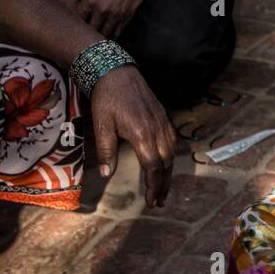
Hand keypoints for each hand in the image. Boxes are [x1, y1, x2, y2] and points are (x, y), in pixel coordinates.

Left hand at [77, 0, 145, 37]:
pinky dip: (113, 37)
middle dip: (88, 33)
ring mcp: (114, 15)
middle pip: (90, 29)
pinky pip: (117, 32)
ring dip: (100, 38)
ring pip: (104, 33)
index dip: (77, 23)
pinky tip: (110, 40)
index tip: (77, 27)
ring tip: (97, 42)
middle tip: (85, 37)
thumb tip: (82, 11)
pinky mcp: (125, 18)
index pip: (79, 18)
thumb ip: (87, 0)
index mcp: (90, 0)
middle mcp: (101, 9)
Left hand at [89, 65, 175, 206]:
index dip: (154, 186)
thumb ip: (106, 152)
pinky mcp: (163, 117)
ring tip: (163, 187)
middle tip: (159, 201)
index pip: (154, 167)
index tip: (152, 201)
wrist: (117, 72)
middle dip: (164, 184)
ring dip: (169, 172)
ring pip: (172, 153)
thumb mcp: (101, 126)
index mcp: (142, 134)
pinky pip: (173, 141)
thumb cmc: (107, 99)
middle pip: (167, 164)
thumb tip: (106, 176)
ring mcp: (163, 122)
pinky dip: (171, 156)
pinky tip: (165, 163)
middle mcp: (157, 130)